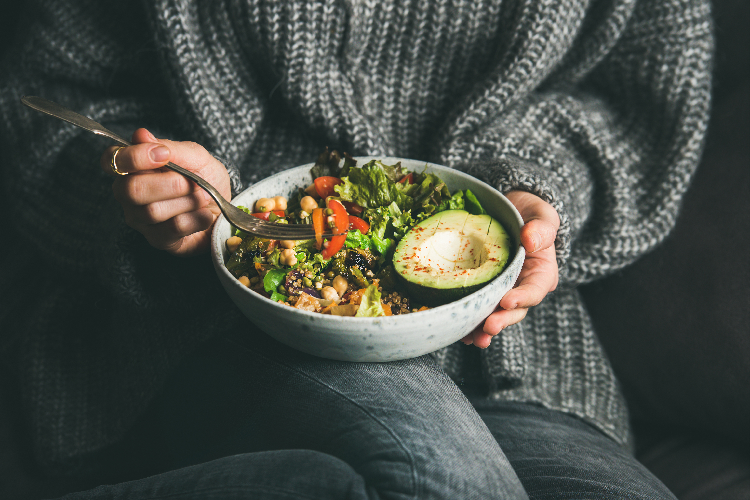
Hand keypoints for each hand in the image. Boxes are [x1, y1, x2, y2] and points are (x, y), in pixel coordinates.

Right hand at [101, 128, 231, 255]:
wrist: (226, 207)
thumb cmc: (206, 178)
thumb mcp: (196, 157)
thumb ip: (170, 148)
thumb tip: (140, 135)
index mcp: (132, 168)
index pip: (112, 160)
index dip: (134, 157)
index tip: (164, 155)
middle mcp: (128, 194)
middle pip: (132, 190)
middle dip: (170, 183)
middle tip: (193, 182)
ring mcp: (140, 220)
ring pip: (154, 211)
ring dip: (188, 201)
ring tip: (202, 197)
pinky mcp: (158, 240)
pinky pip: (173, 228)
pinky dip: (197, 218)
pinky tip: (205, 215)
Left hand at [462, 191, 559, 347]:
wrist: (510, 212)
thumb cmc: (530, 214)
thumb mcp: (542, 216)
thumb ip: (541, 228)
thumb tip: (531, 240)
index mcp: (541, 273)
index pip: (535, 290)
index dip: (522, 298)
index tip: (507, 302)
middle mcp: (522, 287)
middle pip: (514, 310)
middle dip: (501, 320)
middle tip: (488, 327)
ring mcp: (503, 292)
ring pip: (495, 315)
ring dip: (484, 329)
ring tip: (473, 339)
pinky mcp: (485, 291)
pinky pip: (478, 308)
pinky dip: (469, 320)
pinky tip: (459, 330)